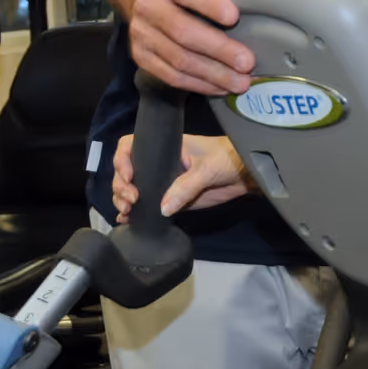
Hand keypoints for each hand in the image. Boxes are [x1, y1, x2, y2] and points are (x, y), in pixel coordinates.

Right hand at [113, 132, 254, 221]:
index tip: (129, 176)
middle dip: (121, 186)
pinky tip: (127, 222)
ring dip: (123, 201)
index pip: (131, 146)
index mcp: (165, 148)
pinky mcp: (171, 200)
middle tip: (131, 201)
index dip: (122, 160)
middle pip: (126, 172)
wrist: (246, 174)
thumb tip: (162, 209)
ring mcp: (163, 183)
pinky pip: (149, 207)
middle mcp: (159, 164)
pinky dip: (135, 215)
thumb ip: (186, 187)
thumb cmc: (228, 159)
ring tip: (127, 213)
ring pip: (133, 190)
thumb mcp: (207, 168)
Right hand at [130, 0, 255, 94]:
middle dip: (218, 49)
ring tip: (241, 82)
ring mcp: (142, 34)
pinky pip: (170, 76)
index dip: (208, 3)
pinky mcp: (141, 56)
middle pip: (183, 32)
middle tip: (248, 62)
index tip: (234, 16)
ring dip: (212, 74)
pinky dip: (198, 85)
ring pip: (178, 59)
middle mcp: (148, 6)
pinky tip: (221, 88)